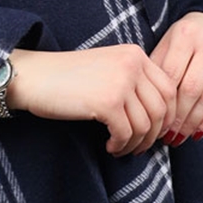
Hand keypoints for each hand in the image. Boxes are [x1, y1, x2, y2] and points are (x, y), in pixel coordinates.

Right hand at [6, 45, 177, 155]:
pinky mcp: (108, 102)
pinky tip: (109, 147)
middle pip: (162, 109)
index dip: (167, 115)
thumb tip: (161, 118)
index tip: (155, 131)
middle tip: (139, 147)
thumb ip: (134, 82)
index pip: (169, 88)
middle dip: (154, 134)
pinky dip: (120, 146)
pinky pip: (126, 134)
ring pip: (145, 125)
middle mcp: (132, 64)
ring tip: (120, 148)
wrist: (33, 77)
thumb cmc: (67, 77)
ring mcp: (121, 82)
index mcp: (135, 54)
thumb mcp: (108, 68)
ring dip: (135, 144)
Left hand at [150, 12, 202, 142]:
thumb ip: (156, 69)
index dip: (163, 102)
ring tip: (181, 136)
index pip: (171, 75)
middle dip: (179, 117)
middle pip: (192, 88)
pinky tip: (199, 131)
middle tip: (168, 135)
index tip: (154, 120)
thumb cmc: (184, 39)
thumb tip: (146, 105)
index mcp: (185, 35)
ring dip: (194, 123)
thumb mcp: (166, 45)